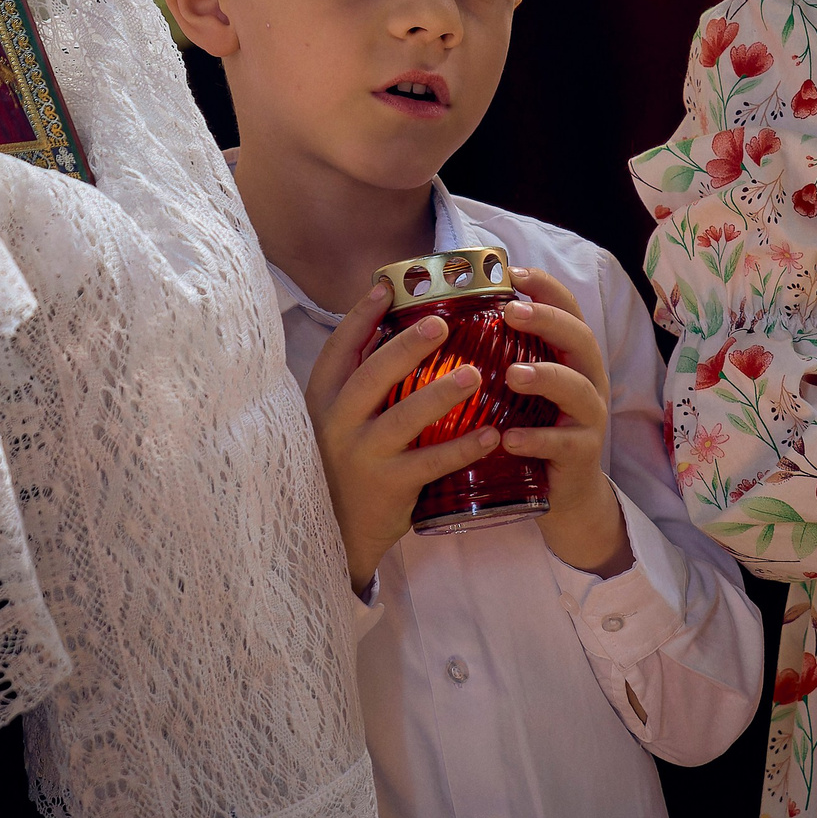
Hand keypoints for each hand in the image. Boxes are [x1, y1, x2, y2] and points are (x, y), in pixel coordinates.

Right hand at [304, 284, 504, 593]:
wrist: (336, 530)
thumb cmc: (345, 462)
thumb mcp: (339, 417)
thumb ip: (361, 380)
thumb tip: (395, 325)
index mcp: (323, 398)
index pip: (339, 349)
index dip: (361, 315)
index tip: (387, 287)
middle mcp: (336, 423)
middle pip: (371, 376)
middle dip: (406, 346)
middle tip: (442, 322)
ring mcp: (362, 455)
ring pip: (403, 417)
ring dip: (441, 393)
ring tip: (476, 374)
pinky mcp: (388, 486)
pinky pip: (431, 463)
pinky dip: (463, 448)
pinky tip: (492, 435)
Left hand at [491, 268, 631, 577]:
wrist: (562, 495)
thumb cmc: (529, 427)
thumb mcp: (517, 387)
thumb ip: (496, 353)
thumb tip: (439, 314)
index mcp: (569, 356)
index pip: (567, 308)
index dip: (544, 286)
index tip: (511, 271)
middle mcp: (586, 379)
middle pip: (580, 338)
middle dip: (547, 320)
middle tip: (511, 312)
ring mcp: (589, 417)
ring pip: (578, 389)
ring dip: (546, 377)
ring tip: (512, 374)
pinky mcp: (582, 455)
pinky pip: (564, 444)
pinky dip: (538, 439)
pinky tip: (510, 439)